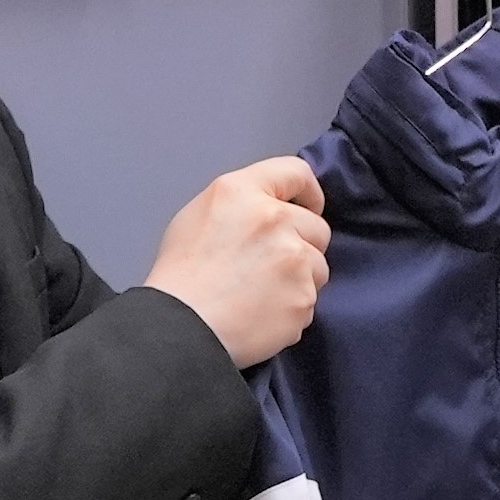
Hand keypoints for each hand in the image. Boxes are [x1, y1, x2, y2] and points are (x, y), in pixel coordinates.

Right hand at [144, 158, 332, 368]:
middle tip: (270, 265)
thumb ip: (243, 203)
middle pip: (317, 227)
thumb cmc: (180, 274)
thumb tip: (276, 209)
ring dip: (300, 278)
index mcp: (243, 192)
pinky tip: (261, 314)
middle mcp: (276, 219)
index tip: (308, 207)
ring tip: (261, 293)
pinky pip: (309, 301)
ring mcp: (295, 260)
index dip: (308, 192)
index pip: (296, 172)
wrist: (180, 327)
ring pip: (318, 266)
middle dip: (302, 243)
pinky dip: (291, 309)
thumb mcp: (200, 215)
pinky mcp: (304, 298)